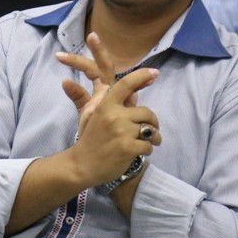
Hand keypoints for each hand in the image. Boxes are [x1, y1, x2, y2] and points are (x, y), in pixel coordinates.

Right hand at [56, 33, 161, 186]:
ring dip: (152, 138)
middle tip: (150, 130)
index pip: (126, 84)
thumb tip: (136, 93)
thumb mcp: (98, 116)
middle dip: (152, 122)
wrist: (82, 165)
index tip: (154, 72)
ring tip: (148, 142)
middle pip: (146, 112)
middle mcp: (114, 116)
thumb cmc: (92, 139)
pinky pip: (148, 145)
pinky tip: (137, 152)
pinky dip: (146, 150)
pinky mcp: (128, 148)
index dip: (141, 75)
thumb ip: (118, 103)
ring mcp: (122, 132)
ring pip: (150, 130)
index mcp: (106, 105)